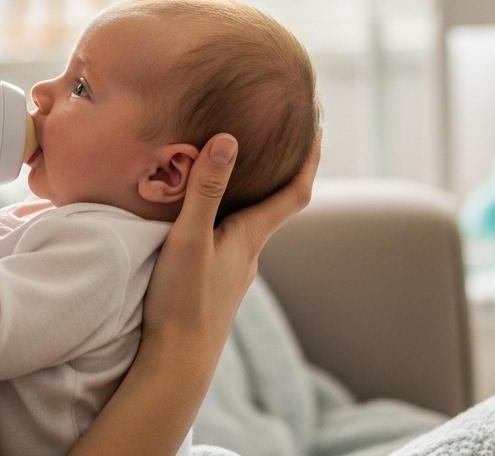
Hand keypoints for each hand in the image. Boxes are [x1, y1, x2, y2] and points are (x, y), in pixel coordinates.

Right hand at [141, 130, 320, 356]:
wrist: (176, 365)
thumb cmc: (184, 302)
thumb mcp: (190, 238)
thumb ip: (206, 190)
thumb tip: (228, 139)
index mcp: (251, 237)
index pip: (294, 193)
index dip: (309, 160)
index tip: (318, 130)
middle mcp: (249, 253)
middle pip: (276, 206)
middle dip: (281, 172)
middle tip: (281, 138)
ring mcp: (234, 272)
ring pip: (252, 224)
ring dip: (255, 196)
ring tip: (242, 170)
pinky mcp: (215, 286)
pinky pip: (231, 240)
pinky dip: (230, 217)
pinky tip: (210, 219)